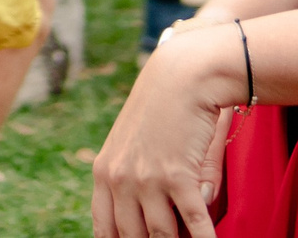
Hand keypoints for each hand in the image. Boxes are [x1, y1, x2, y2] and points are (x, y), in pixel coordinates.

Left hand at [92, 27, 237, 237]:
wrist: (181, 75)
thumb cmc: (162, 109)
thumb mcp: (136, 146)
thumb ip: (142, 187)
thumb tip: (169, 228)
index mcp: (104, 172)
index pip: (104, 227)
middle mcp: (119, 179)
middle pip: (132, 237)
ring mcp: (146, 179)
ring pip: (162, 235)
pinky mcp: (176, 176)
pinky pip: (193, 224)